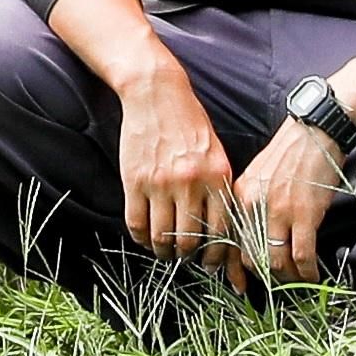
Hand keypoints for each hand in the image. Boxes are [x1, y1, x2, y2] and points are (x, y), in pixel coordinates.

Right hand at [115, 74, 236, 269]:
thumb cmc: (190, 123)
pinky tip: (146, 237)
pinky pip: (136, 222)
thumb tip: (219, 230)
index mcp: (217, 177)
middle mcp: (191, 182)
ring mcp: (161, 182)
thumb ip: (219, 189)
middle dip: (187, 256)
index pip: (220, 231)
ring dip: (163, 251)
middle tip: (184, 257)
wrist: (157, 93)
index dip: (215, 255)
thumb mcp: (216, 154)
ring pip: (162, 236)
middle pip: (189, 239)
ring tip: (164, 250)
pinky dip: (141, 237)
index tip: (210, 262)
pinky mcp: (135, 179)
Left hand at [230, 119, 347, 286]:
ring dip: (288, 278)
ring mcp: (278, 211)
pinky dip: (307, 272)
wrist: (315, 133)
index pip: (229, 242)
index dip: (234, 269)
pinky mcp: (305, 215)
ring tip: (298, 281)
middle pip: (252, 257)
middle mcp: (253, 206)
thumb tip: (254, 241)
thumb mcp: (258, 177)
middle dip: (266, 276)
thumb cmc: (290, 155)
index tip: (239, 286)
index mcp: (239, 197)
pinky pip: (302, 256)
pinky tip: (313, 276)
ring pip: (276, 262)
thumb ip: (251, 206)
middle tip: (279, 282)